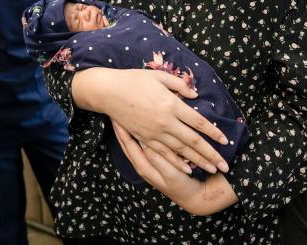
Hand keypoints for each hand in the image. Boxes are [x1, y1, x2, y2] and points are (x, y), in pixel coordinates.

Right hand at [75, 68, 228, 173]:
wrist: (109, 92)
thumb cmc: (135, 80)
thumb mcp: (160, 76)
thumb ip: (179, 85)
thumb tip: (195, 95)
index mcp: (171, 104)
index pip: (198, 122)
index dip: (213, 132)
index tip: (225, 140)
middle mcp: (165, 122)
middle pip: (193, 141)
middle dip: (211, 154)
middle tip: (225, 165)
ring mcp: (154, 132)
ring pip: (180, 151)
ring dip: (197, 161)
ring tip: (211, 170)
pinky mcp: (144, 138)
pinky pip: (164, 154)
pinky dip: (177, 163)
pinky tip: (187, 169)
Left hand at [113, 121, 237, 215]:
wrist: (192, 196)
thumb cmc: (181, 185)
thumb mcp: (170, 175)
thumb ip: (158, 160)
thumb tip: (146, 145)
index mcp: (143, 166)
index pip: (128, 145)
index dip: (122, 131)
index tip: (115, 117)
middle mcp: (142, 163)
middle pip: (126, 142)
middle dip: (120, 127)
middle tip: (114, 110)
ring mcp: (147, 161)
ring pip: (133, 142)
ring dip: (128, 129)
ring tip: (121, 113)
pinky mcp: (155, 159)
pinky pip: (141, 144)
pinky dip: (137, 133)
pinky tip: (137, 123)